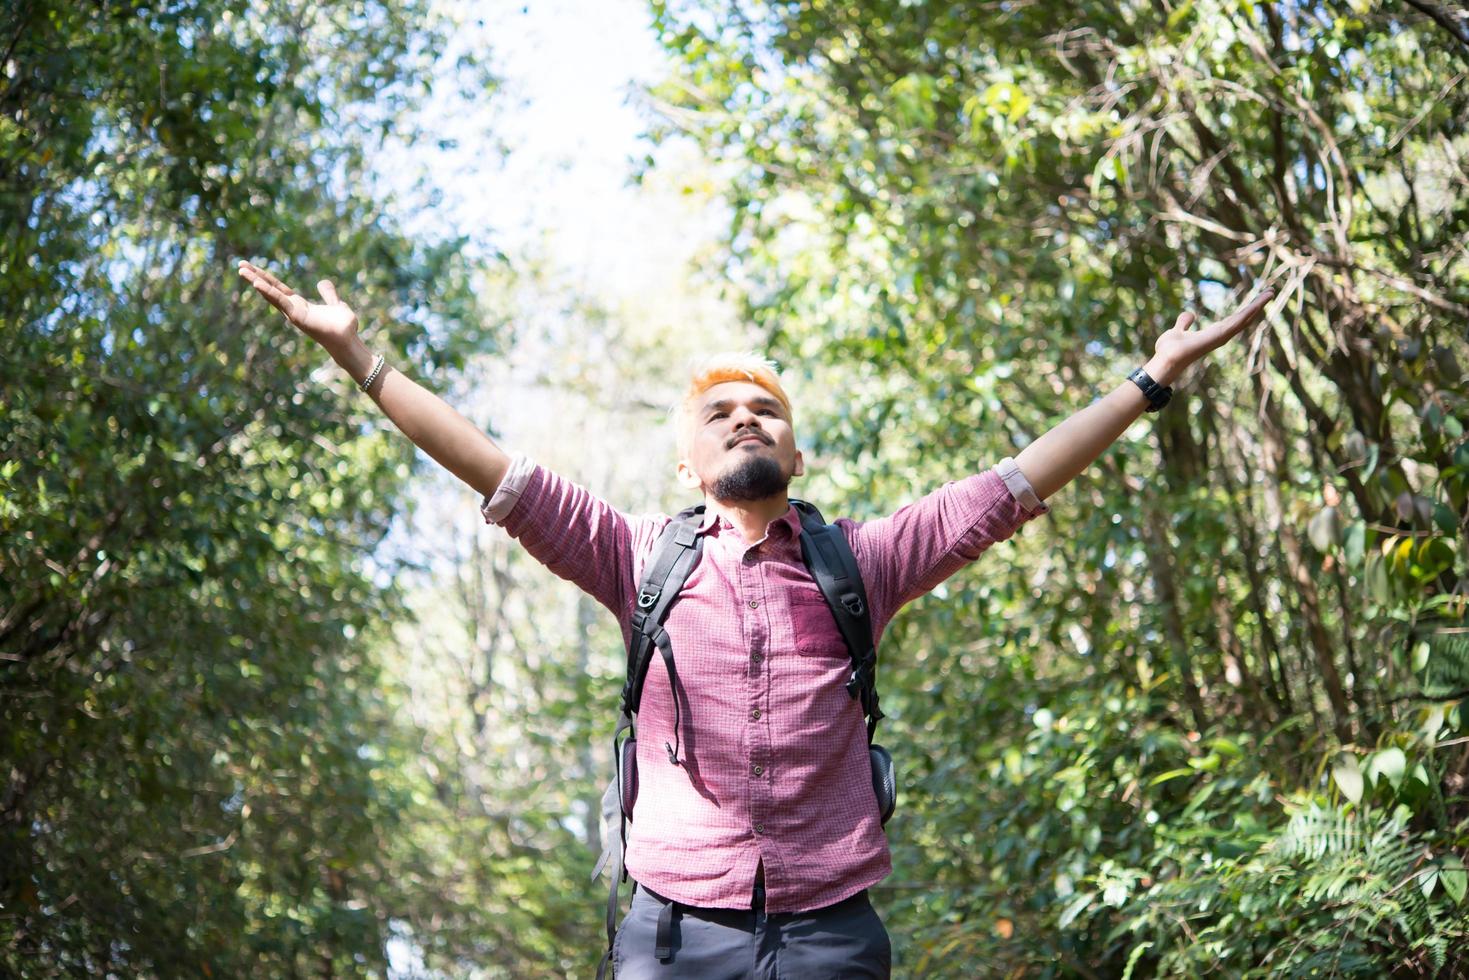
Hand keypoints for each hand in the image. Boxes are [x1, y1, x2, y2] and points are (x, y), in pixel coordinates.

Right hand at [237, 260, 358, 352]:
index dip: (267, 278)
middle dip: (255, 277)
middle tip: (240, 264)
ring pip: (271, 294)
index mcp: (300, 305)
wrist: (348, 340)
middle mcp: (293, 309)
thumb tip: (322, 282)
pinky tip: (257, 283)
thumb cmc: (342, 327)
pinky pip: (281, 302)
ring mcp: (293, 313)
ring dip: (256, 282)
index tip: (253, 268)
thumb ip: (328, 294)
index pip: (279, 288)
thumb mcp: (335, 304)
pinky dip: (269, 292)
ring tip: (241, 270)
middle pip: (270, 289)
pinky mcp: (297, 317)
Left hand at [1153, 288, 1274, 378]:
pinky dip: (1249, 312)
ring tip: (1270, 293)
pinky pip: (1237, 322)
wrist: (1165, 359)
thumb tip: (1190, 315)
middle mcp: (1221, 335)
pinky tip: (1258, 303)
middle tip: (1270, 292)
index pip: (1235, 319)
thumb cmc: (1169, 350)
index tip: (1257, 299)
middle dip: (1257, 305)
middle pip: (1244, 318)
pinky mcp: (1219, 336)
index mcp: (1213, 333)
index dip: (1246, 310)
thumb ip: (1184, 323)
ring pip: (1244, 318)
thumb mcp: (1177, 330)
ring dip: (1258, 305)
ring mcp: (1222, 336)